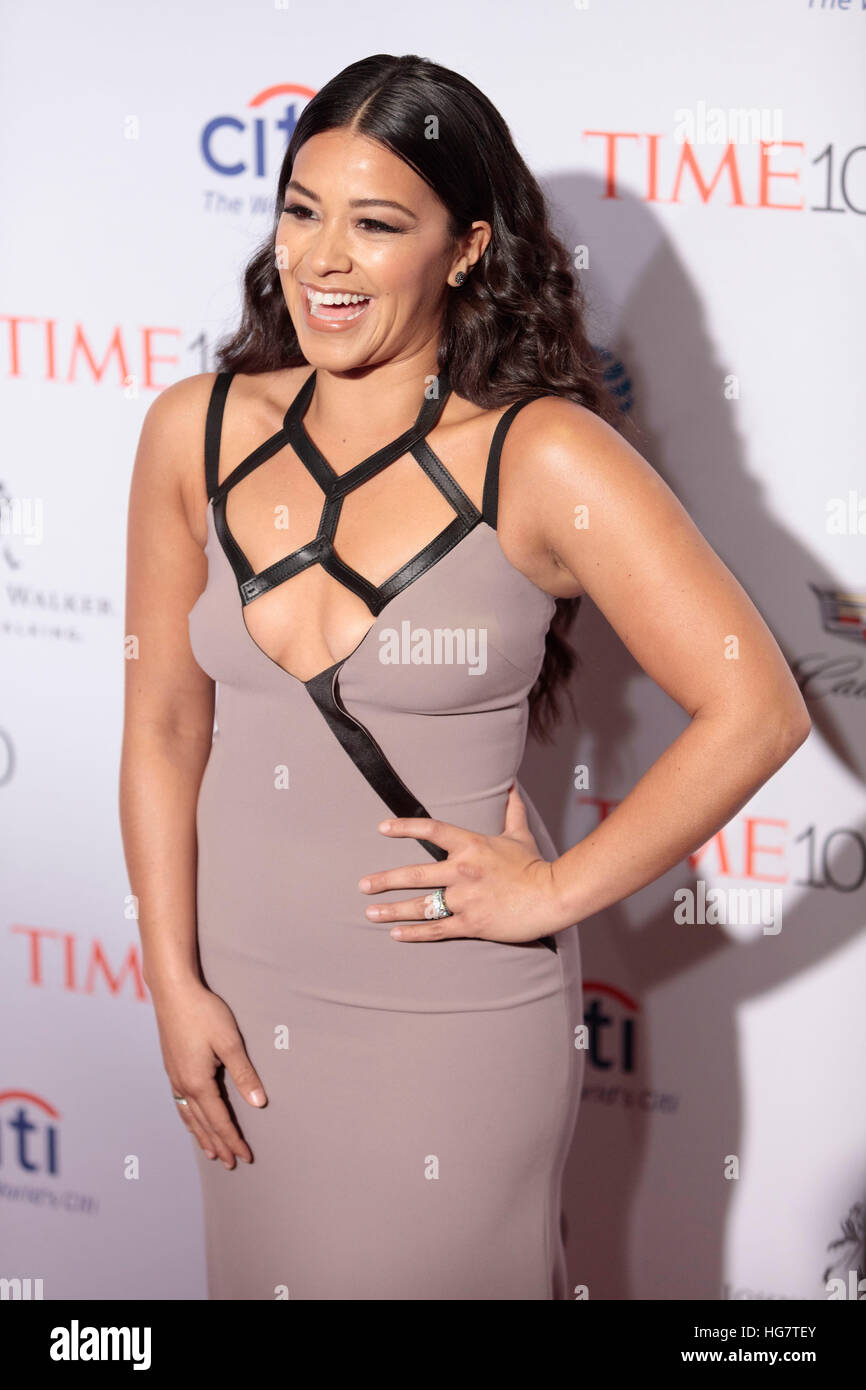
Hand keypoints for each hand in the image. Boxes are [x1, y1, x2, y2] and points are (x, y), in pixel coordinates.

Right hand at [147, 976, 266, 1168]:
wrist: (173, 991)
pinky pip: (180, 1104)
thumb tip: (258, 1104)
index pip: (220, 1120)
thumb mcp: (230, 1042)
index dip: (234, 1140)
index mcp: (198, 1082)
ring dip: (201, 1136)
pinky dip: (189, 1119)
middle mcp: (183, 1085)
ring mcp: (174, 1077)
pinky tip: (191, 1120)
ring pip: (189, 1116)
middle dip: (219, 1145)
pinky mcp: (171, 1067)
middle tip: (231, 1164)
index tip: (246, 1157)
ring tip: (211, 1153)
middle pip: (203, 1124)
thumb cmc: (204, 1013)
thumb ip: (244, 1075)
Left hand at [358, 782, 567, 944]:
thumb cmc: (535, 865)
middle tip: (363, 884)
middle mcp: (463, 871)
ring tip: (369, 912)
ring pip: (421, 905)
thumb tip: (512, 784)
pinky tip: (395, 934)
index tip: (382, 829)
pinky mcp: (472, 924)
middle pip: (414, 874)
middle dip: (385, 880)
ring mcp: (466, 899)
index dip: (404, 828)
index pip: (431, 830)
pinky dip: (414, 933)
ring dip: (392, 909)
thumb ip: (511, 810)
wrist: (554, 896)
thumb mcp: (520, 834)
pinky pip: (437, 929)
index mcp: (471, 845)